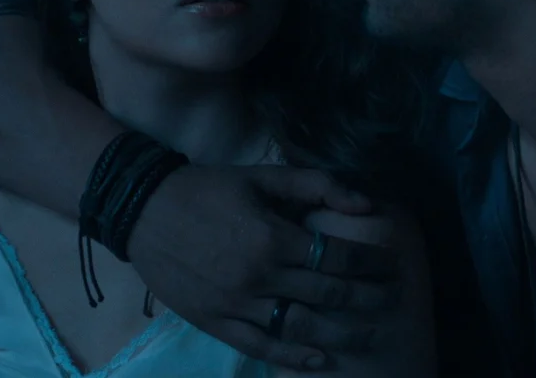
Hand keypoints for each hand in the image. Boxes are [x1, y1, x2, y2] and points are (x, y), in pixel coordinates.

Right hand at [126, 164, 401, 369]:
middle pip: (328, 294)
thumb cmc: (209, 188)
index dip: (371, 262)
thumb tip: (367, 204)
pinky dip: (292, 359)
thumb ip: (317, 185)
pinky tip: (318, 361)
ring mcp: (237, 304)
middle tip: (392, 299)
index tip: (391, 265)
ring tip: (370, 335)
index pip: (338, 256)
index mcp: (273, 237)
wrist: (144, 209)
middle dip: (367, 297)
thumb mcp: (263, 176)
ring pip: (301, 327)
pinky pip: (260, 348)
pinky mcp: (216, 322)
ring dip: (342, 334)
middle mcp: (259, 276)